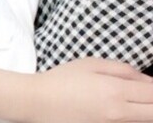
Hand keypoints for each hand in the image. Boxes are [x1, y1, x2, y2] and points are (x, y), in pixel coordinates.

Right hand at [26, 57, 152, 122]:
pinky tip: (123, 108)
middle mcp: (119, 113)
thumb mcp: (90, 64)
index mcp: (115, 90)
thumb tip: (146, 79)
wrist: (40, 102)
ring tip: (136, 100)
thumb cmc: (62, 79)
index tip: (150, 84)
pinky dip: (133, 117)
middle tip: (146, 94)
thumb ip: (122, 69)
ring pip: (145, 121)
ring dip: (145, 110)